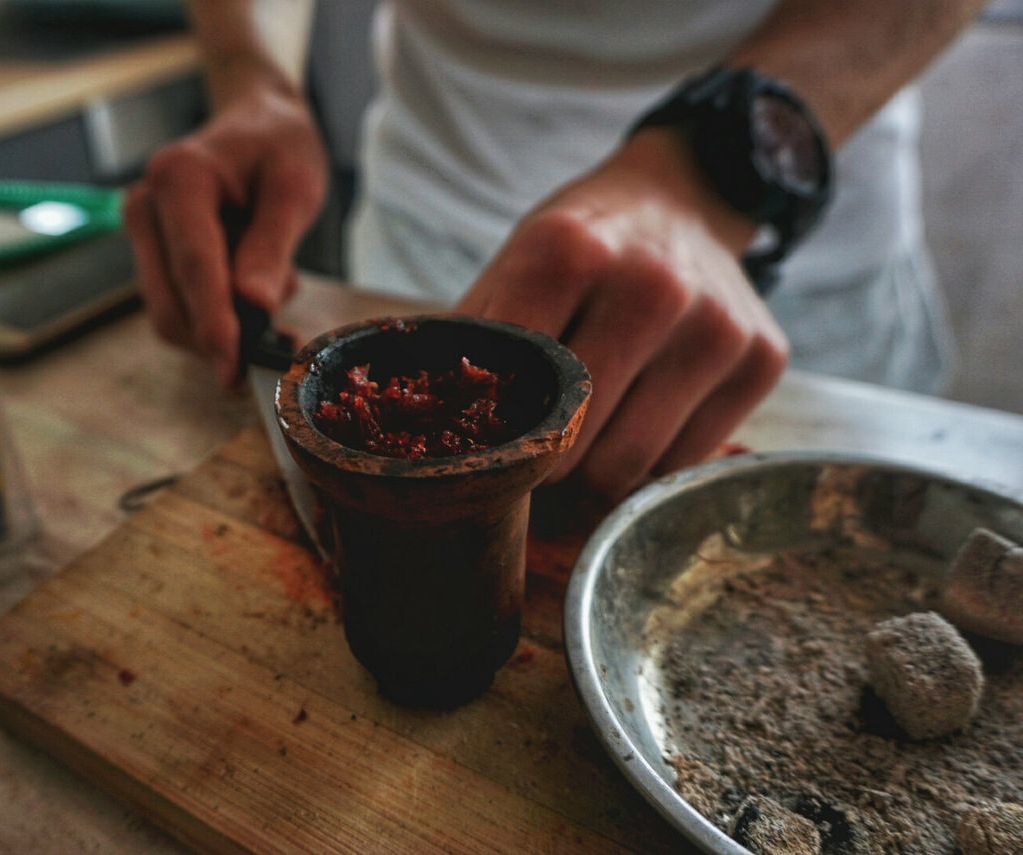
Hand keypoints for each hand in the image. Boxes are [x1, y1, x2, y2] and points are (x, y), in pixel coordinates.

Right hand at [123, 80, 326, 385]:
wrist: (257, 122)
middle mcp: (146, 206)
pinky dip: (218, 319)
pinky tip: (255, 291)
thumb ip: (272, 246)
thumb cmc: (279, 147)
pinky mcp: (152, 255)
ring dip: (223, 329)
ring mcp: (143, 233)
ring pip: (171, 315)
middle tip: (281, 347)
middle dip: (219, 339)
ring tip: (277, 288)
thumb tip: (254, 306)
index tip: (235, 367)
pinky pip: (180, 306)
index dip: (215, 323)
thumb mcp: (294, 188)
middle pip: (170, 305)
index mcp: (179, 178)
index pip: (194, 267)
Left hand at [457, 128, 788, 498]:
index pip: (513, 390)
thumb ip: (473, 345)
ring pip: (629, 467)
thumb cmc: (582, 245)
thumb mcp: (513, 266)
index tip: (487, 446)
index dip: (493, 437)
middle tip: (531, 461)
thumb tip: (430, 439)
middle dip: (540, 468)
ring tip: (579, 448)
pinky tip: (636, 425)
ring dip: (592, 477)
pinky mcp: (762, 359)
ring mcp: (715, 325)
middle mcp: (650, 285)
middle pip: (572, 442)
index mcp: (567, 251)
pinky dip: (649, 465)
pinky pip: (682, 464)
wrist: (680, 199)